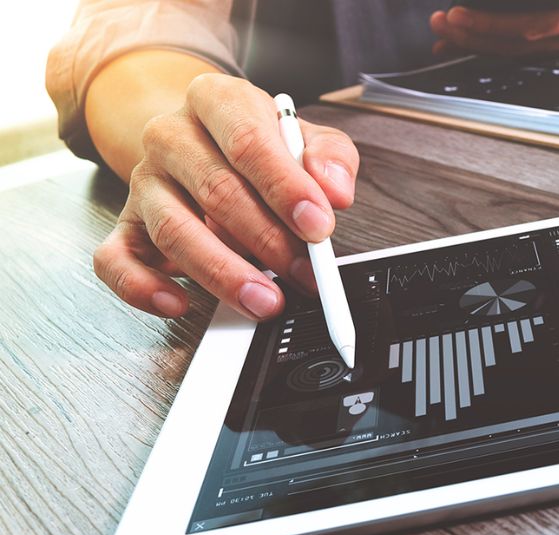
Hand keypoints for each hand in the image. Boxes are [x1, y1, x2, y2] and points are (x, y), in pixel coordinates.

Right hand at [93, 74, 358, 320]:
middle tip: (304, 273)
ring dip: (222, 272)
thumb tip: (335, 191)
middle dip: (267, 241)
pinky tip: (179, 303)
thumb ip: (330, 158)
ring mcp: (144, 182)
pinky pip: (117, 259)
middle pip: (216, 191)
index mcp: (217, 102)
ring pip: (173, 230)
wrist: (201, 138)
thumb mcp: (304, 136)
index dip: (285, 188)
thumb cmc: (258, 143)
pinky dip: (143, 286)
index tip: (318, 226)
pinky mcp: (126, 224)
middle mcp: (171, 137)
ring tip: (265, 300)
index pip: (248, 142)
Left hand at [430, 0, 558, 55]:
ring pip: (511, 49)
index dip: (489, 26)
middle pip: (511, 44)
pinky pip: (517, 45)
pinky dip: (488, 42)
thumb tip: (523, 25)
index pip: (525, 28)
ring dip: (474, 42)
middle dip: (471, 36)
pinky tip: (464, 37)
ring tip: (443, 33)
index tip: (458, 15)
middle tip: (439, 22)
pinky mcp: (556, 37)